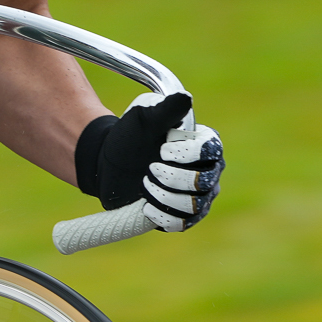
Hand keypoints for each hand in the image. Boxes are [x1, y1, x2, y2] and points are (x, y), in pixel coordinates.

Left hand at [74, 92, 223, 230]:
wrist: (110, 163)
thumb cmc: (130, 136)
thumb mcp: (144, 118)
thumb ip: (166, 109)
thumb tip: (186, 97)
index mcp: (206, 144)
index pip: (211, 151)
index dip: (187, 153)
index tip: (162, 149)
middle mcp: (209, 171)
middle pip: (203, 182)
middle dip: (171, 177)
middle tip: (149, 168)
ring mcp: (200, 197)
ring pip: (194, 206)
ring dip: (163, 196)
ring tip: (144, 184)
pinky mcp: (184, 217)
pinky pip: (183, 224)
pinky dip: (162, 214)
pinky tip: (145, 205)